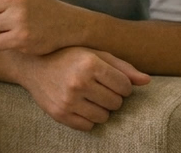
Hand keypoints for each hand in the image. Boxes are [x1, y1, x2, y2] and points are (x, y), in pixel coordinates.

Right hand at [20, 47, 149, 130]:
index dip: (121, 84)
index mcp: (89, 63)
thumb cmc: (67, 55)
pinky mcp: (60, 114)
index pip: (125, 86)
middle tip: (97, 86)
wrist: (33, 64)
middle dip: (111, 96)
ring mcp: (68, 100)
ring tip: (88, 95)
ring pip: (104, 117)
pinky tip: (79, 104)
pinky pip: (88, 126)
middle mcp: (79, 82)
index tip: (109, 79)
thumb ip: (122, 67)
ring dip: (100, 108)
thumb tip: (147, 81)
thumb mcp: (94, 53)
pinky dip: (87, 118)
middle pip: (116, 103)